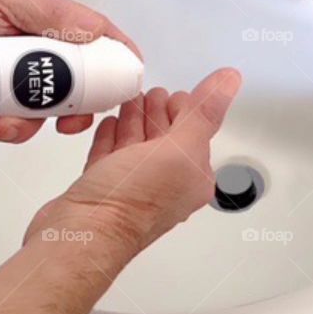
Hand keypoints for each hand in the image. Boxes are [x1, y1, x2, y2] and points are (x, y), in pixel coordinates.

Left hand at [0, 0, 138, 143]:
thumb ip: (52, 15)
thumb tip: (100, 34)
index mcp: (46, 22)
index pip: (96, 40)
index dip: (116, 64)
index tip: (126, 90)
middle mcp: (32, 50)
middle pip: (72, 88)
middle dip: (67, 112)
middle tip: (59, 126)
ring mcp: (6, 76)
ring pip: (35, 113)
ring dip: (21, 127)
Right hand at [25, 68, 241, 253]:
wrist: (82, 233)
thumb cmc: (132, 201)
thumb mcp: (179, 148)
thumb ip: (203, 112)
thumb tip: (230, 80)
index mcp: (192, 177)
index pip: (194, 133)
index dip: (185, 108)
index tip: (176, 91)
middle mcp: (165, 184)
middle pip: (165, 138)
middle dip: (159, 112)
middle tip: (153, 92)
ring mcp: (133, 186)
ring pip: (137, 145)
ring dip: (135, 120)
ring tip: (130, 100)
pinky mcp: (103, 188)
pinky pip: (110, 157)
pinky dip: (111, 138)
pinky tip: (109, 124)